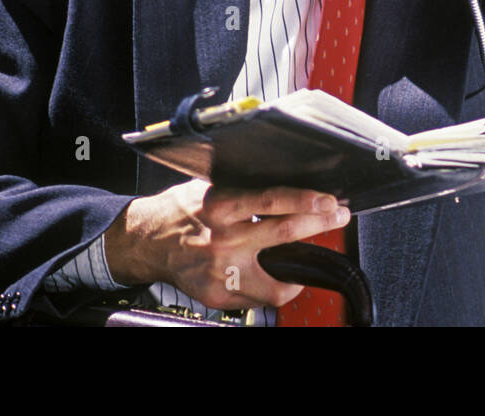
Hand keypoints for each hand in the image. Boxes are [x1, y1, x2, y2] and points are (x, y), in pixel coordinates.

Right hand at [102, 179, 350, 309]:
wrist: (147, 241)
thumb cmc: (181, 210)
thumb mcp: (210, 187)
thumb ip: (243, 189)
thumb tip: (287, 185)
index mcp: (220, 206)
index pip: (272, 201)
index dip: (306, 201)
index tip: (329, 201)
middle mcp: (222, 239)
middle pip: (284, 234)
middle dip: (319, 224)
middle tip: (337, 217)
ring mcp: (222, 272)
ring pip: (277, 283)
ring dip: (298, 271)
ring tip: (304, 261)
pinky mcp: (219, 296)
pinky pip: (260, 299)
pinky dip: (271, 287)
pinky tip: (270, 275)